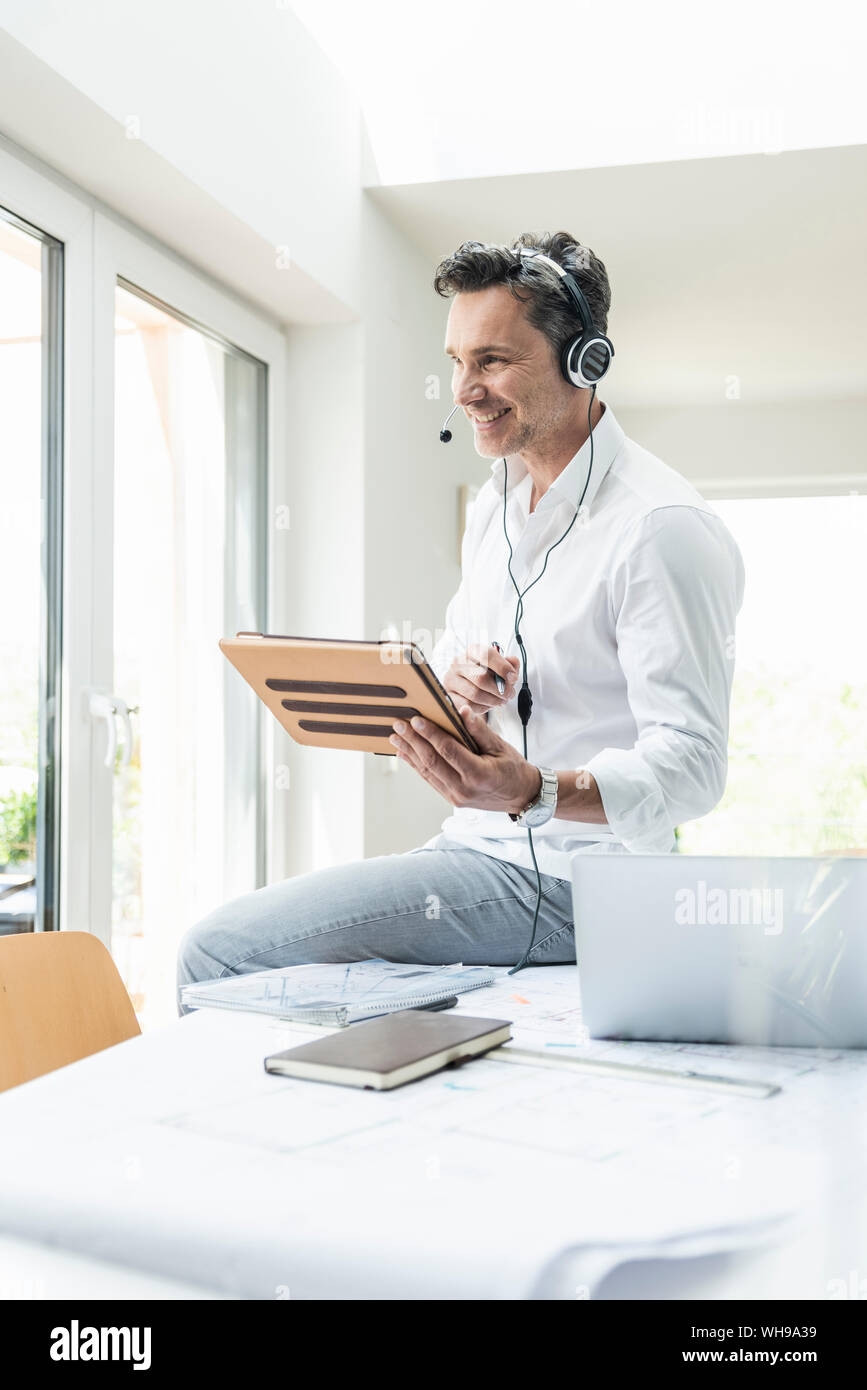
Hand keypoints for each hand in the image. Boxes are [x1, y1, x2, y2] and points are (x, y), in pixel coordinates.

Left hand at [389, 704, 541, 814]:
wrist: (520, 796)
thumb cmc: (513, 770)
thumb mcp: (501, 747)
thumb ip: (479, 730)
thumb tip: (462, 711)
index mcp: (479, 774)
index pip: (448, 751)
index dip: (430, 734)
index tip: (416, 720)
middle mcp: (464, 789)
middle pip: (432, 762)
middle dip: (413, 741)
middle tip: (399, 725)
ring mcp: (456, 796)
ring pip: (427, 772)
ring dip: (410, 753)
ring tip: (396, 737)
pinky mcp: (452, 798)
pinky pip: (430, 780)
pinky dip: (416, 765)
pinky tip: (405, 754)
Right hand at [442, 644, 519, 716]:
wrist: (467, 686)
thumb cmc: (485, 675)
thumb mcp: (499, 667)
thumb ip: (509, 664)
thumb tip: (513, 663)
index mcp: (472, 651)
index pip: (486, 655)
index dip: (502, 667)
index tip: (513, 677)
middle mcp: (458, 663)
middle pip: (481, 677)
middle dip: (500, 689)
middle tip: (509, 694)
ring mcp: (451, 679)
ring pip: (475, 694)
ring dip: (493, 700)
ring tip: (500, 700)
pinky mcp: (449, 695)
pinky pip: (467, 705)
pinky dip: (482, 708)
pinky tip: (487, 704)